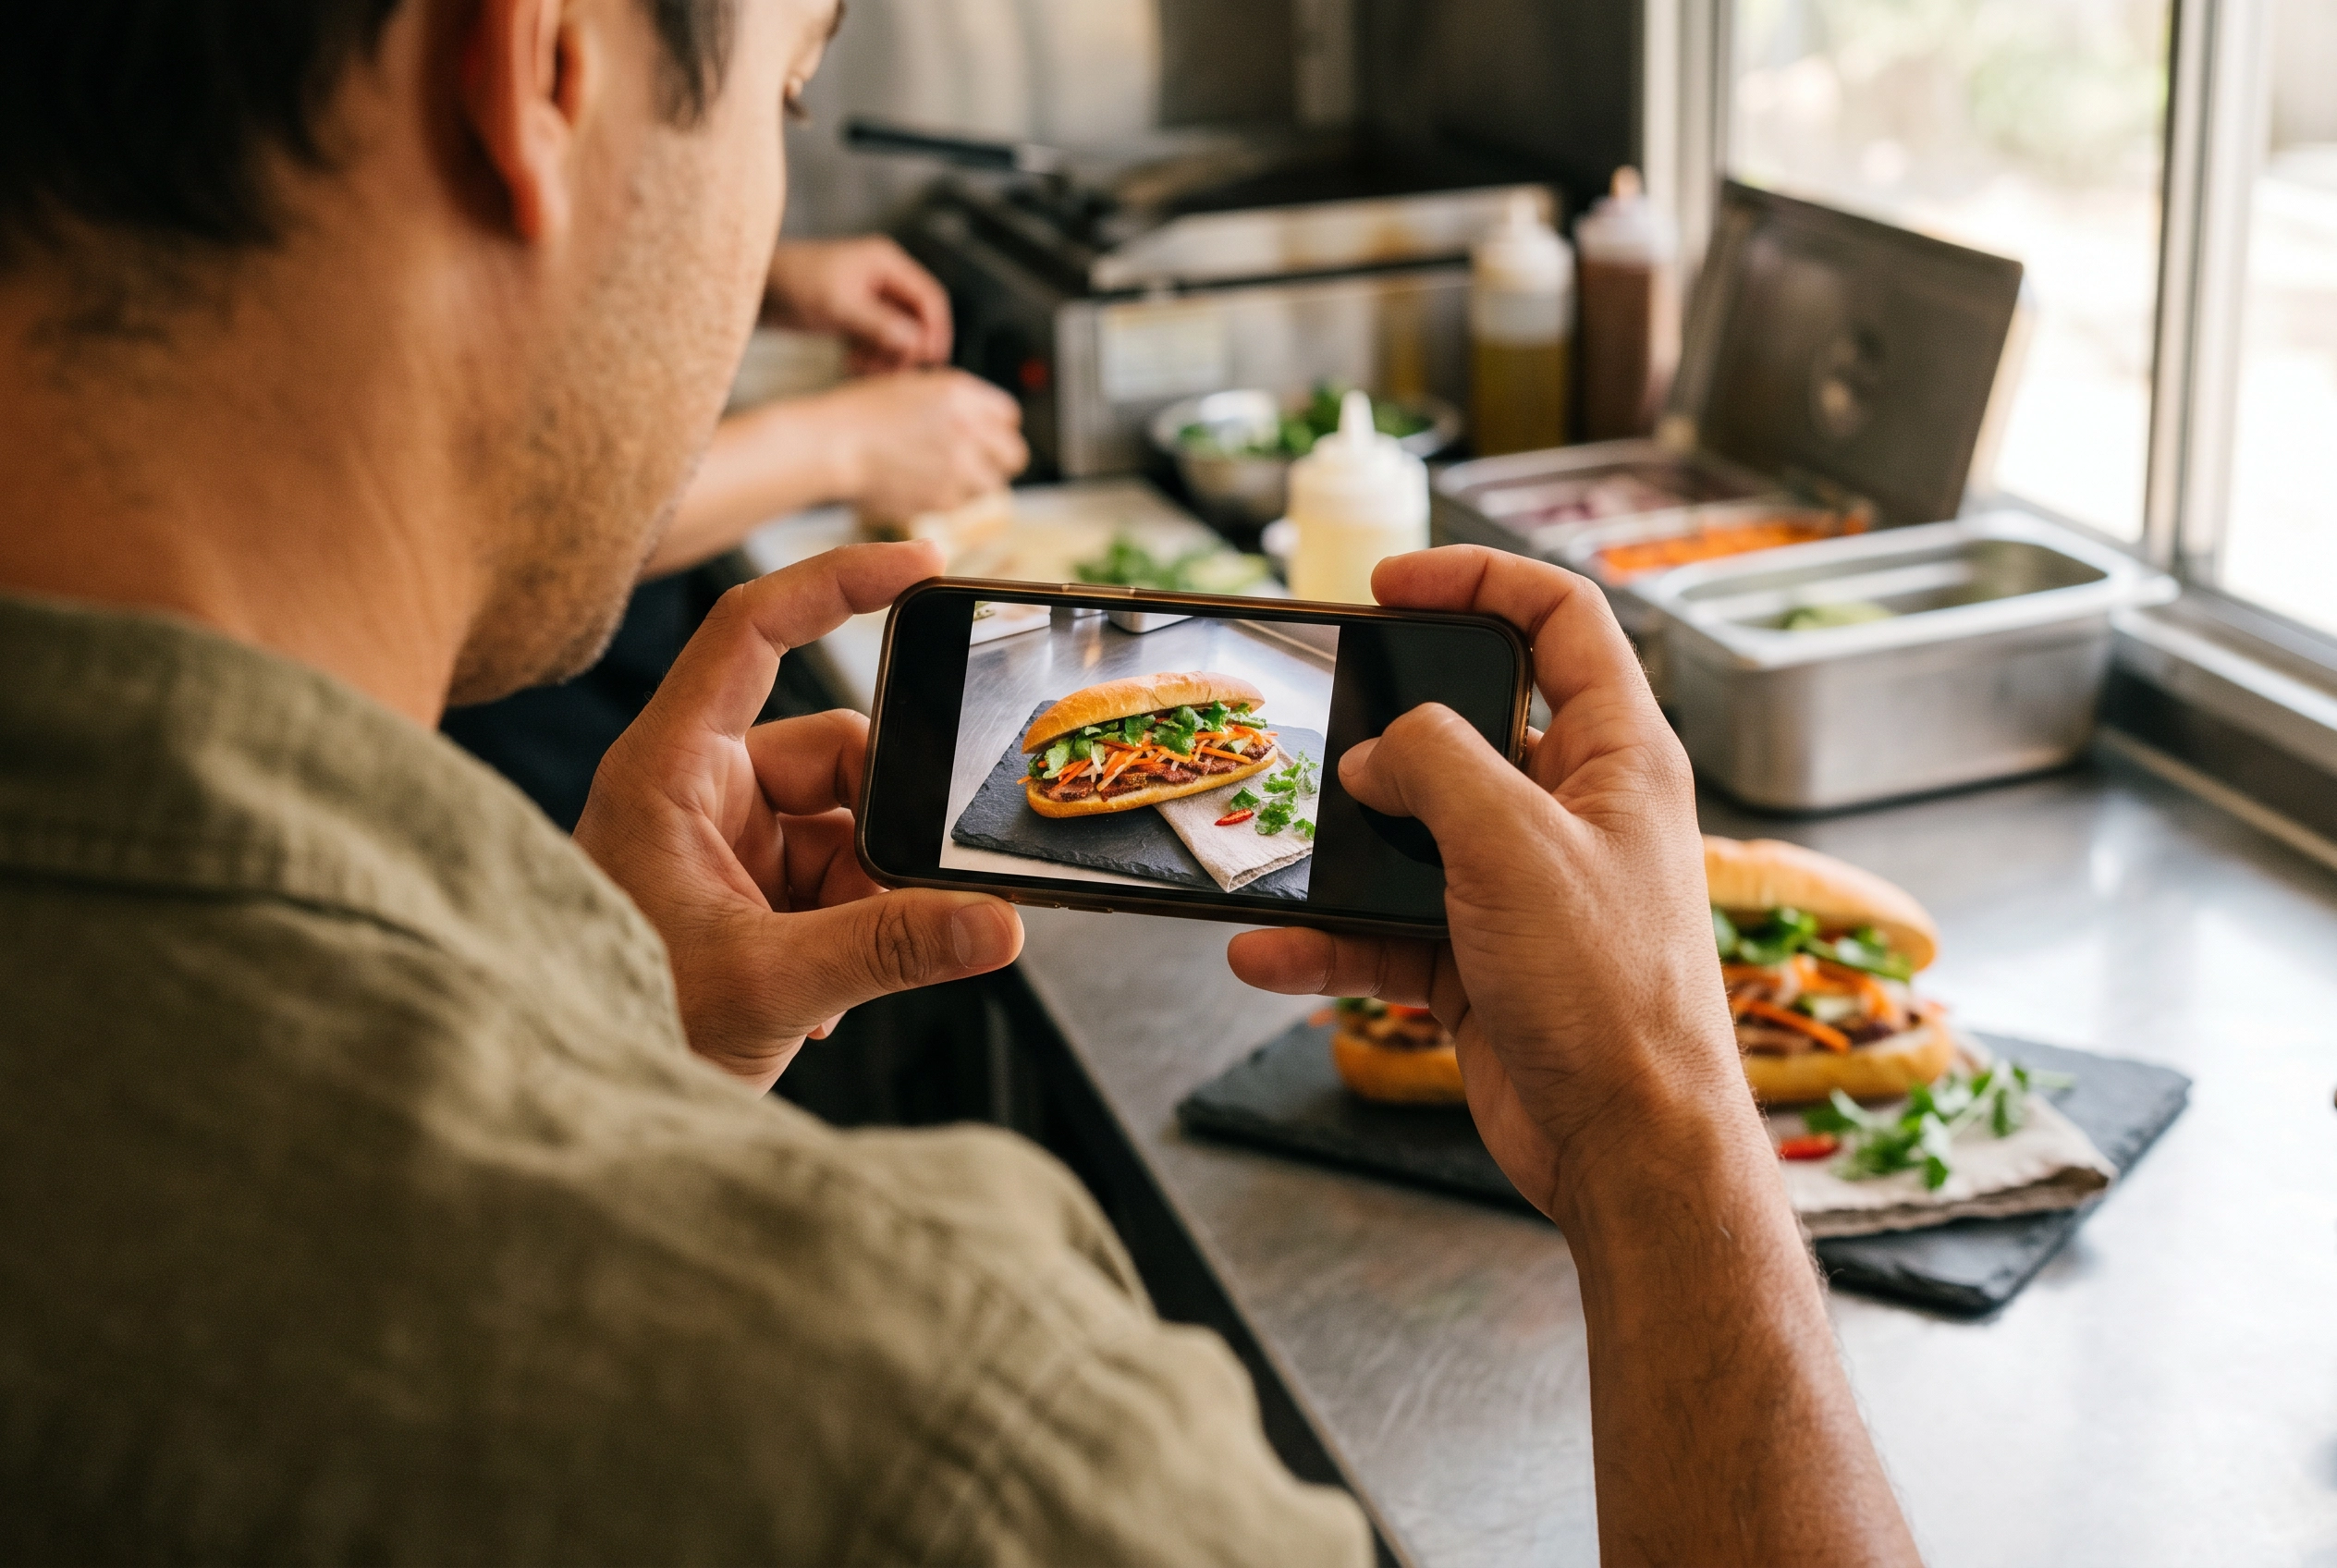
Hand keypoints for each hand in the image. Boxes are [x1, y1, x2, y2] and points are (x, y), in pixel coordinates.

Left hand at [575, 543, 1023, 1091]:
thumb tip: (998, 923)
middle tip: (911, 891)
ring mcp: (721, 843)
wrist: (575, 1110)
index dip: (837, 581)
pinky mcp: (744, 894)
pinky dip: (854, 929)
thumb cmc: (617, 1026)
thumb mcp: (766, 987)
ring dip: (871, 895)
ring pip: (845, 826)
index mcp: (668, 770)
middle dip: (884, 829)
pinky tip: (834, 993)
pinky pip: (834, 880)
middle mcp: (693, 791)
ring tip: (851, 970)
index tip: (924, 566)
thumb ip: (890, 949)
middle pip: (834, 753)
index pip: (752, 630)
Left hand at [765, 237, 950, 372]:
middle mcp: (883, 278)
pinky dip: (870, 356)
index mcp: (886, 263)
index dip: (935, 330)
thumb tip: (916, 342)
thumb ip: (880, 324)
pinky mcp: (854, 315)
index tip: (930, 360)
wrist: (754, 287)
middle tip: (888, 371)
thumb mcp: (839, 306)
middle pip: (916, 319)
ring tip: (861, 368)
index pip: (929, 297)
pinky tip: (850, 364)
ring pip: (897, 334)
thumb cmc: (793, 284)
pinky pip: (877, 340)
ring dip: (886, 356)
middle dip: (906, 348)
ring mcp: (869, 297)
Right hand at [817, 369, 1027, 519]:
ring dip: (975, 483)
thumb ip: (956, 404)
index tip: (985, 438)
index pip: (1009, 417)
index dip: (996, 429)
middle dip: (997, 460)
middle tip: (975, 464)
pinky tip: (921, 486)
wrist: (833, 444)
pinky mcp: (945, 498)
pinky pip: (962, 504)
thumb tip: (983, 424)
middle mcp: (968, 428)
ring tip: (943, 476)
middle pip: (1014, 454)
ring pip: (993, 484)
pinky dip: (948, 499)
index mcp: (961, 394)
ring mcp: (959, 465)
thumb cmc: (861, 414)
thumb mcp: (915, 388)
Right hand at [1226, 547, 1754, 1225]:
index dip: (1481, 579)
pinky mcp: (1483, 961)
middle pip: (1472, 724)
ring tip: (1280, 847)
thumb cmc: (1612, 994)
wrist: (1626, 1146)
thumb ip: (1436, 769)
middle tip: (1324, 710)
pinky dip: (1329, 940)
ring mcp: (1525, 888)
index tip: (1395, 582)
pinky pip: (1388, 929)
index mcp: (1619, 755)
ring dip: (1345, 847)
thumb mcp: (1514, 845)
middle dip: (1391, 724)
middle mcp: (1575, 811)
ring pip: (1416, 835)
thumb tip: (1376, 754)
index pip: (1561, 621)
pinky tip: (1270, 952)